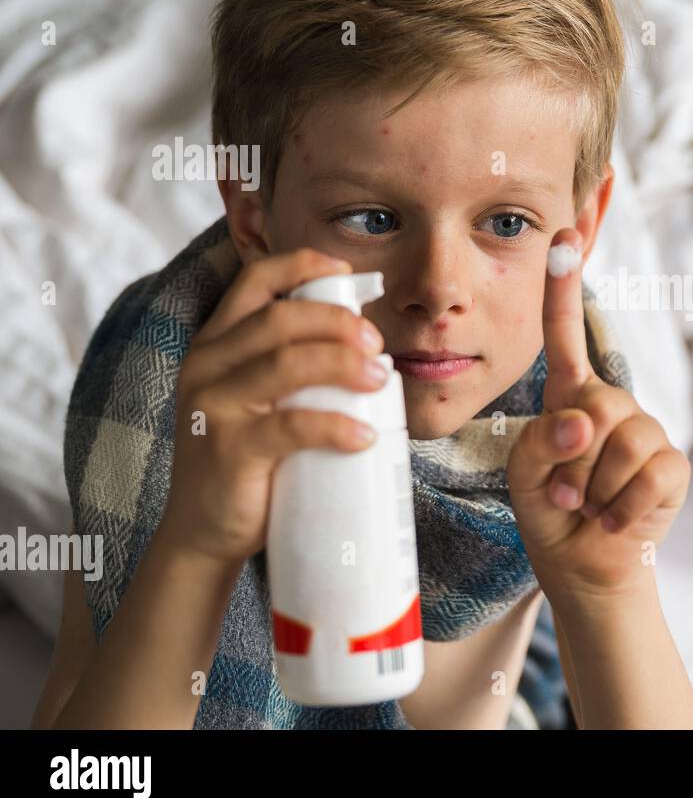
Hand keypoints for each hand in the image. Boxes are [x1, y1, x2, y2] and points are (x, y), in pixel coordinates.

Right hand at [158, 248, 389, 564]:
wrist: (207, 532)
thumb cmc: (253, 460)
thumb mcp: (268, 401)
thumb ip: (298, 369)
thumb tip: (373, 346)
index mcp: (218, 342)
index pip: (256, 281)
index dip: (302, 265)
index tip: (348, 272)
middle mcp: (207, 365)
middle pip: (279, 319)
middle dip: (337, 322)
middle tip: (377, 342)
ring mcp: (212, 407)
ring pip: (284, 363)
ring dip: (343, 364)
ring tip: (381, 379)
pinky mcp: (227, 450)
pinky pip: (289, 427)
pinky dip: (335, 427)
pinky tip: (365, 436)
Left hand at [506, 229, 691, 604]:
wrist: (585, 569)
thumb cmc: (551, 513)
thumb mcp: (524, 473)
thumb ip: (540, 440)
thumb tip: (584, 422)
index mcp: (572, 398)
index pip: (565, 337)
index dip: (562, 288)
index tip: (560, 236)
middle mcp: (613, 407)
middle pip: (594, 406)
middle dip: (570, 461)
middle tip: (566, 492)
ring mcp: (649, 434)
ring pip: (620, 443)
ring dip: (593, 489)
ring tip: (589, 506)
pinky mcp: (674, 467)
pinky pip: (648, 473)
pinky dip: (623, 507)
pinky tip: (615, 519)